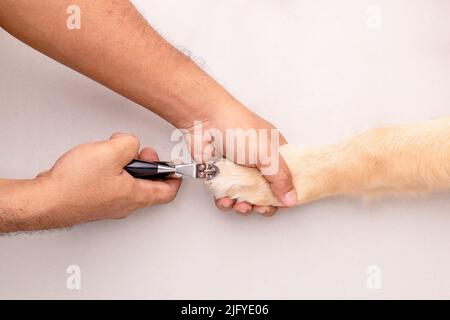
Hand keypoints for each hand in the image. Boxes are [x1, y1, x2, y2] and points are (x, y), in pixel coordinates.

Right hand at [33, 133, 180, 228]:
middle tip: (141, 151)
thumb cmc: (74, 185)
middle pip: (148, 185)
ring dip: (127, 165)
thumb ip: (129, 143)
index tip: (178, 169)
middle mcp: (124, 204)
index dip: (175, 179)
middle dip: (148, 164)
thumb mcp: (111, 152)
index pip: (167, 192)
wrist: (46, 200)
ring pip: (128, 183)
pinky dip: (112, 170)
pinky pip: (112, 184)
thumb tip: (131, 143)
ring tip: (114, 152)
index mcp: (135, 195)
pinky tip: (99, 161)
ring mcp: (108, 204)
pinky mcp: (94, 200)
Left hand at [179, 99, 296, 216]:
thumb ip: (281, 178)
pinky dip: (225, 202)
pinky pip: (225, 196)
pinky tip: (225, 199)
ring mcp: (239, 170)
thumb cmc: (237, 127)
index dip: (285, 194)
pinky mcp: (221, 176)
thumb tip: (291, 198)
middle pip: (266, 193)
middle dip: (262, 205)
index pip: (286, 179)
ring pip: (245, 198)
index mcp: (274, 153)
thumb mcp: (267, 154)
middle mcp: (258, 163)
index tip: (280, 204)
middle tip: (258, 207)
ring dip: (243, 206)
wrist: (205, 121)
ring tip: (240, 204)